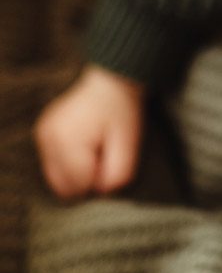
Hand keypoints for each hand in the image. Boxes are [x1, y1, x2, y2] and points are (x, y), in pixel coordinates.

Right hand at [34, 65, 145, 198]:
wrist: (111, 81)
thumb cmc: (120, 110)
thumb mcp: (128, 143)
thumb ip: (118, 174)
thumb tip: (102, 191)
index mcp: (67, 142)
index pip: (80, 186)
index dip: (99, 177)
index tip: (109, 157)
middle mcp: (48, 139)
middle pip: (63, 186)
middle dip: (85, 177)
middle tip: (102, 153)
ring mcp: (42, 135)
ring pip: (56, 177)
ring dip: (76, 170)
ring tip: (93, 147)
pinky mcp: (42, 133)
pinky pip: (53, 163)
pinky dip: (68, 161)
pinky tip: (84, 143)